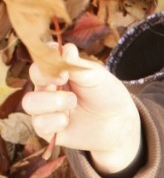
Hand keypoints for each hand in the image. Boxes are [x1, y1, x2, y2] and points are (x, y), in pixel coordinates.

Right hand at [22, 43, 141, 174]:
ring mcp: (46, 108)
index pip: (43, 59)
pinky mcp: (48, 129)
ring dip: (51, 101)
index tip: (61, 63)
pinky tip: (67, 121)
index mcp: (59, 71)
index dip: (46, 59)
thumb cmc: (107, 95)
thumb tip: (65, 48)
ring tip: (72, 102)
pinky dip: (53, 121)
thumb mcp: (96, 77)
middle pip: (34, 76)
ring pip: (29, 102)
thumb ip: (78, 65)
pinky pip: (38, 124)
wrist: (119, 123)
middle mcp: (49, 87)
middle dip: (46, 77)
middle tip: (63, 80)